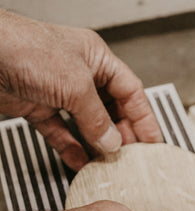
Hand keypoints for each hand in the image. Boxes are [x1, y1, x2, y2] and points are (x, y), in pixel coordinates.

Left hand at [0, 9, 162, 170]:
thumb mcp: (76, 85)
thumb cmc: (26, 49)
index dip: (144, 116)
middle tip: (131, 155)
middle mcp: (79, 75)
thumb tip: (112, 140)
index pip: (131, 90)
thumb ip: (97, 117)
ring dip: (97, 144)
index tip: (152, 140)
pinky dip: (71, 148)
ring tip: (108, 162)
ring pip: (86, 123)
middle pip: (110, 108)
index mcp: (96, 59)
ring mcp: (58, 92)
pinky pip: (60, 133)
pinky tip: (80, 161)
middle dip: (121, 133)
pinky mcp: (38, 107)